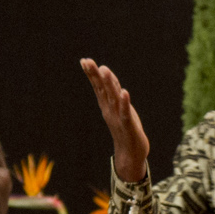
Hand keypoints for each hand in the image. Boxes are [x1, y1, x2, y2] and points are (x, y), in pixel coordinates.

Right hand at [81, 58, 150, 181]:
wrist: (130, 153)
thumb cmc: (125, 128)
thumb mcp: (118, 107)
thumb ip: (112, 91)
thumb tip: (105, 73)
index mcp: (107, 105)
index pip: (98, 87)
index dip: (92, 74)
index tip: (84, 60)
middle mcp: (110, 110)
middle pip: (102, 90)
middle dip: (95, 76)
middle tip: (87, 62)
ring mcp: (118, 118)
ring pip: (113, 98)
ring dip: (109, 84)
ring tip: (104, 70)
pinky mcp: (128, 126)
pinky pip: (126, 113)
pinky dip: (125, 103)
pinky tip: (124, 92)